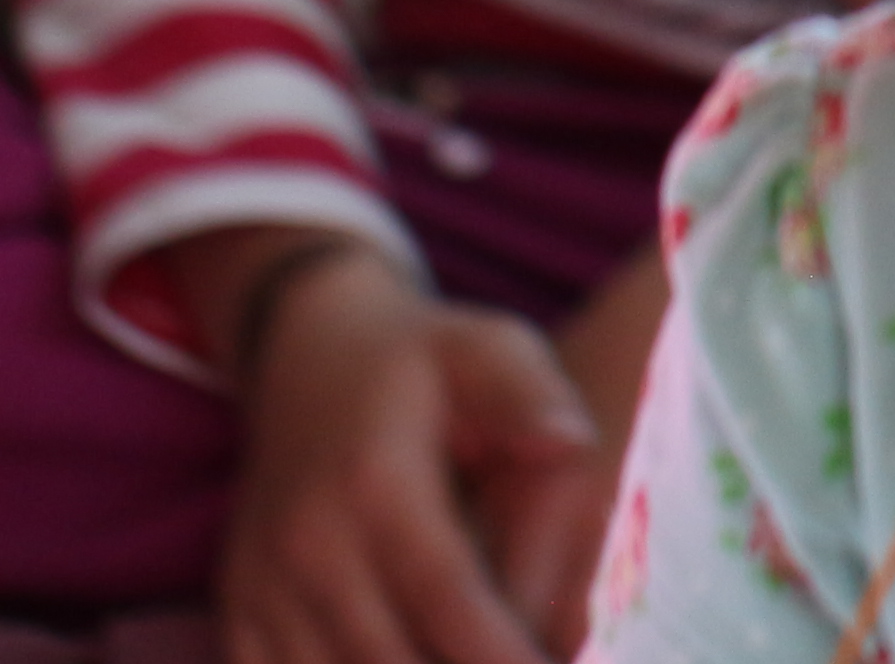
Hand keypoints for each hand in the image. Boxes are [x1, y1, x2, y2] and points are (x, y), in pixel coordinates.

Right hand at [212, 239, 609, 663]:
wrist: (307, 352)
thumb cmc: (420, 358)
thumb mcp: (489, 348)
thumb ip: (532, 400)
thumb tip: (568, 445)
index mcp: (377, 486)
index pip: (446, 595)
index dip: (498, 651)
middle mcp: (308, 546)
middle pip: (387, 657)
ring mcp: (262, 583)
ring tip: (474, 656)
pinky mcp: (240, 606)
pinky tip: (404, 655)